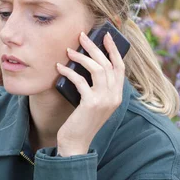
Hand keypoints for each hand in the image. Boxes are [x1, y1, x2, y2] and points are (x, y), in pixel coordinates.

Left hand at [55, 31, 125, 155]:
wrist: (76, 143)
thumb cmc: (81, 121)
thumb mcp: (93, 103)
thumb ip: (95, 87)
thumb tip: (84, 64)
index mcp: (117, 95)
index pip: (120, 67)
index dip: (113, 50)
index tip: (105, 35)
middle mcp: (114, 96)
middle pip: (107, 64)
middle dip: (94, 47)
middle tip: (81, 36)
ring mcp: (105, 100)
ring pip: (97, 69)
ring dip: (81, 57)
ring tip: (68, 50)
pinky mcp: (91, 103)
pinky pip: (81, 81)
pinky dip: (69, 72)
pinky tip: (59, 67)